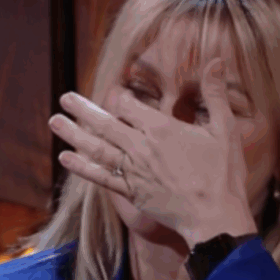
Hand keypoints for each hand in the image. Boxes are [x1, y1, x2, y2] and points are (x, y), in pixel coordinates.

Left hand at [48, 58, 258, 246]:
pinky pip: (101, 178)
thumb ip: (215, 94)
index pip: (129, 106)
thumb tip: (215, 61)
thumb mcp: (224, 129)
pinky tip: (65, 158)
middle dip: (83, 109)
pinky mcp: (131, 193)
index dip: (119, 96)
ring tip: (54, 121)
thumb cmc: (222, 174)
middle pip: (106, 123)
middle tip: (64, 97)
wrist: (214, 218)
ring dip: (73, 134)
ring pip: (97, 148)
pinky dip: (82, 168)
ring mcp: (133, 171)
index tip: (112, 91)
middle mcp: (141, 147)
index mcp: (162, 128)